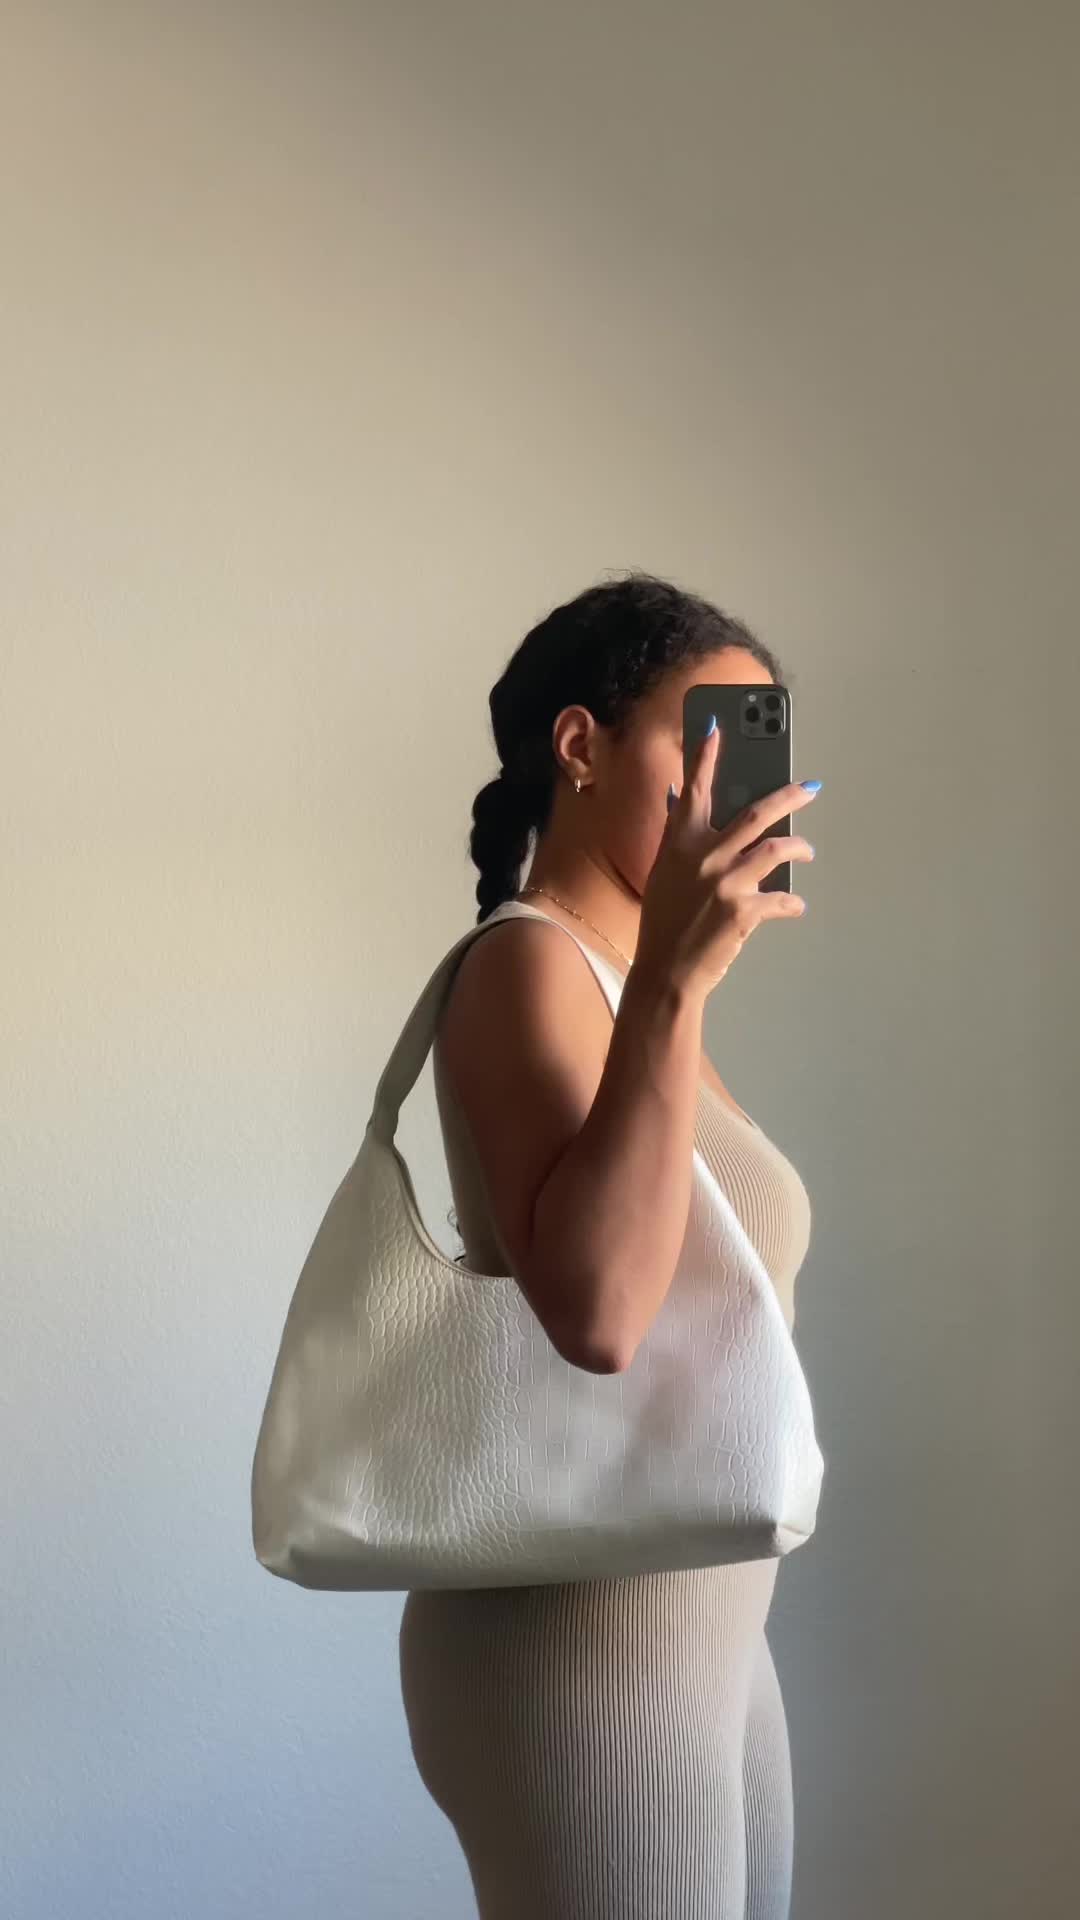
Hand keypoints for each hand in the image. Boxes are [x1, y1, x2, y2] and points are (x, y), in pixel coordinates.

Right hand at [633, 717, 818, 1000]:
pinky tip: (795, 905)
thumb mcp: (663, 873)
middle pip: (755, 812)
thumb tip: (679, 800)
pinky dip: (792, 902)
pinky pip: (781, 899)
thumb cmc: (663, 922)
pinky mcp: (745, 910)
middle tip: (810, 787)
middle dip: (788, 795)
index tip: (716, 727)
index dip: (705, 756)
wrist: (666, 971)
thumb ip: (677, 837)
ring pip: (777, 849)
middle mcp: (704, 856)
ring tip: (807, 850)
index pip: (694, 789)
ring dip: (799, 847)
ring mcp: (726, 882)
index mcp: (679, 843)